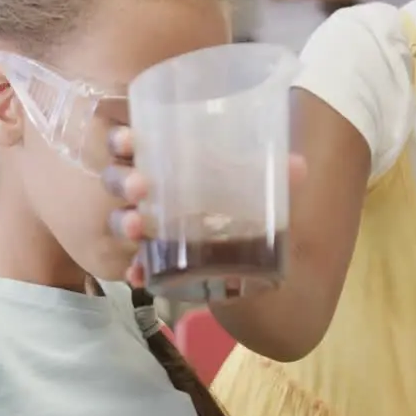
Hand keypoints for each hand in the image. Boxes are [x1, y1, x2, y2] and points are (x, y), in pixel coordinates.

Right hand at [102, 127, 306, 287]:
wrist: (237, 254)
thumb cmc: (229, 199)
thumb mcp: (247, 183)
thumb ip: (268, 174)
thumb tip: (298, 167)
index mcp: (162, 160)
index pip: (132, 143)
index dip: (122, 138)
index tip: (128, 139)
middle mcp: (144, 191)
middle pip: (118, 180)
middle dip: (122, 181)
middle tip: (139, 187)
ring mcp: (142, 226)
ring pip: (119, 221)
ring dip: (122, 223)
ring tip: (135, 228)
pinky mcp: (149, 258)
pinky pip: (133, 264)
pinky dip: (135, 270)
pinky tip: (139, 277)